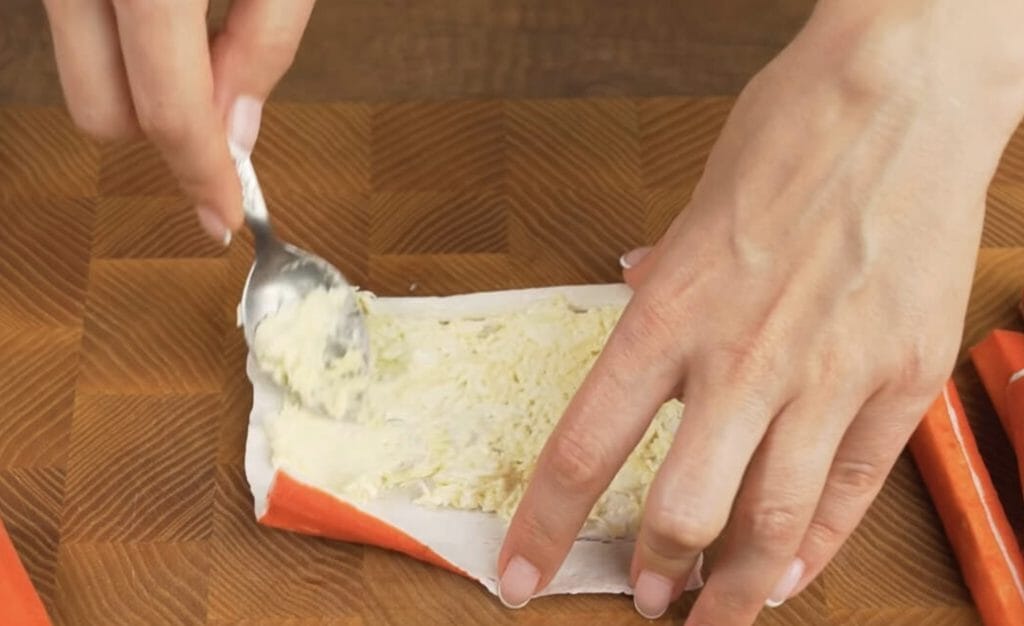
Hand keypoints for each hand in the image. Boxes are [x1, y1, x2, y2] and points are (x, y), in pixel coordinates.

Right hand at [41, 0, 314, 241]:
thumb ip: (265, 43)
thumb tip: (236, 132)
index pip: (170, 110)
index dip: (204, 174)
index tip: (226, 215)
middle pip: (104, 114)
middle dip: (167, 132)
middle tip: (225, 99)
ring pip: (84, 80)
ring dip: (143, 87)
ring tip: (202, 35)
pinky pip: (80, 38)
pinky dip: (126, 51)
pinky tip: (172, 20)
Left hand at [498, 1, 1023, 622]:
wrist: (902, 95)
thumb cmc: (789, 136)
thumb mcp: (694, 206)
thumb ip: (665, 273)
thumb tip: (637, 285)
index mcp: (669, 313)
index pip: (585, 448)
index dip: (547, 528)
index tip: (521, 575)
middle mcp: (740, 358)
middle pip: (682, 508)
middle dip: (657, 570)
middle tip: (647, 595)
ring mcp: (827, 374)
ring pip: (772, 524)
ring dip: (736, 589)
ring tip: (714, 614)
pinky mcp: (901, 378)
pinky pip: (854, 493)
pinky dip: (818, 551)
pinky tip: (790, 577)